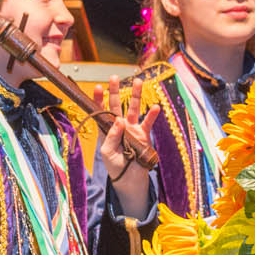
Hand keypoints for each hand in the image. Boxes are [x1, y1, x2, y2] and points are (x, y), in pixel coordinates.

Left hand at [96, 81, 159, 213]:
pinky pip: (147, 123)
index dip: (99, 100)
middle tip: (114, 77)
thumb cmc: (115, 165)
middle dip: (115, 91)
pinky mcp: (143, 135)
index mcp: (106, 129)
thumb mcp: (108, 153)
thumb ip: (112, 137)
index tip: (99, 87)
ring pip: (132, 109)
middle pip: (116, 105)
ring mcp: (131, 129)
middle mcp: (118, 126)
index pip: (101, 111)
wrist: (129, 178)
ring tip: (138, 82)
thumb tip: (119, 121)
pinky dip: (151, 115)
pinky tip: (155, 107)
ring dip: (135, 96)